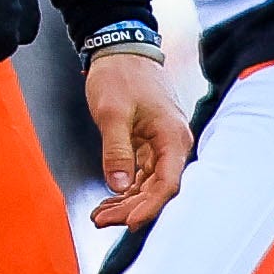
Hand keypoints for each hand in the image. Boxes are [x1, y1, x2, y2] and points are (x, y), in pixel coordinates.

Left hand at [83, 47, 190, 230]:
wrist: (122, 49)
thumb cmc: (121, 74)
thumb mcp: (112, 113)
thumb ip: (116, 151)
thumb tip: (118, 186)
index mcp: (172, 136)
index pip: (168, 184)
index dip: (150, 207)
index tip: (130, 224)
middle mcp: (173, 144)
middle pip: (158, 190)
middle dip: (131, 209)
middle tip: (102, 220)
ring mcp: (162, 145)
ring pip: (149, 185)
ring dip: (126, 203)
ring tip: (100, 215)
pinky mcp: (150, 144)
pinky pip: (142, 175)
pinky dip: (125, 189)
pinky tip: (109, 200)